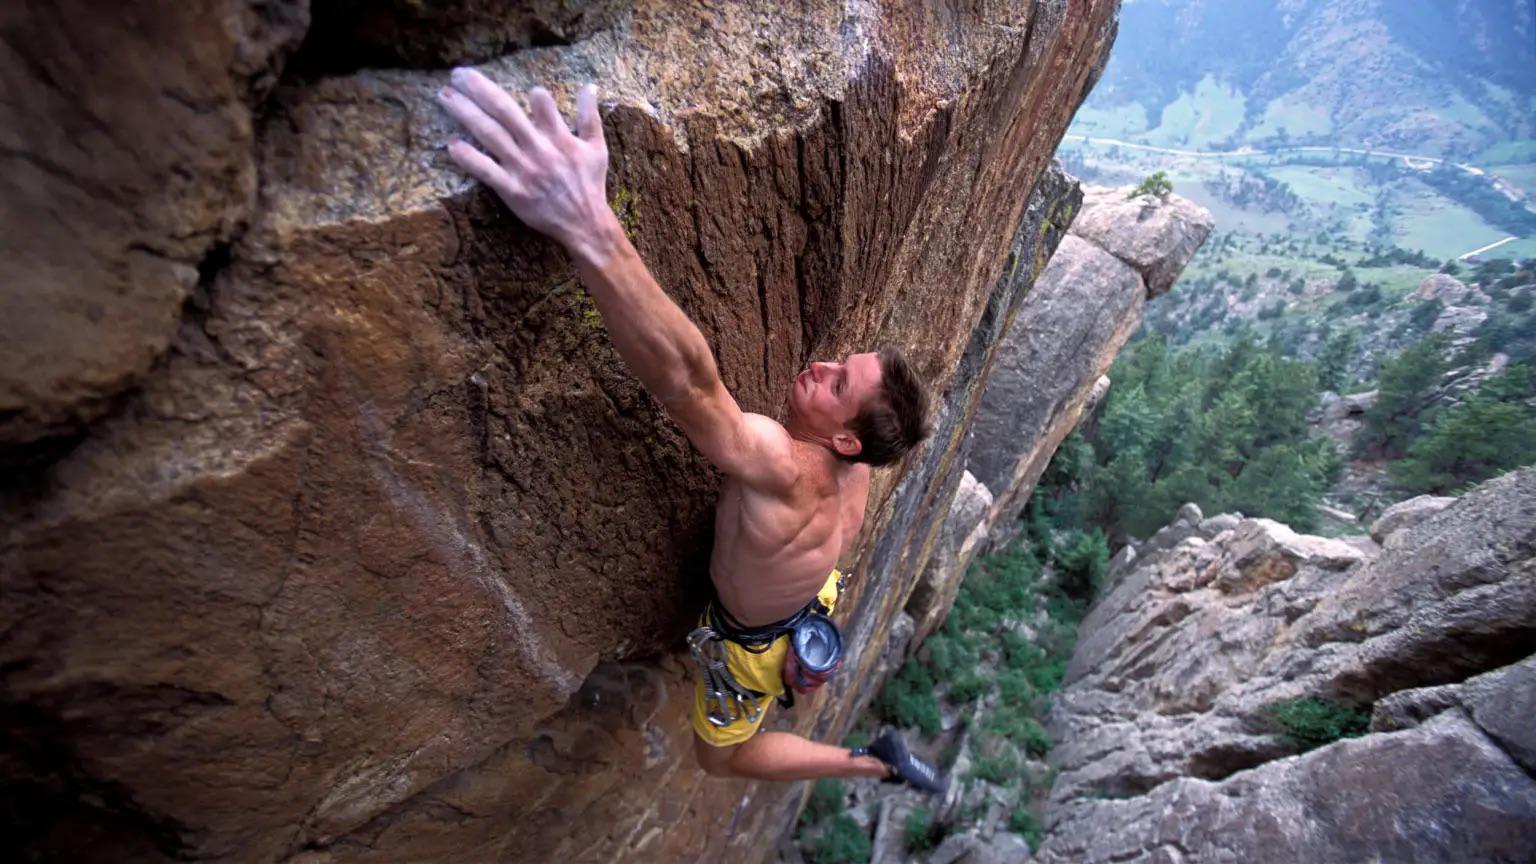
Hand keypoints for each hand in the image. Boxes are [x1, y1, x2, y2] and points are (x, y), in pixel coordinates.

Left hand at [438, 68, 618, 265]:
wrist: (584, 223)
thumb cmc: (589, 184)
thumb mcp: (597, 147)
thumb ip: (590, 115)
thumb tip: (591, 85)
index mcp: (559, 136)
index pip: (542, 102)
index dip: (533, 93)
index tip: (521, 87)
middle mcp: (538, 148)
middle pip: (504, 111)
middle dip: (479, 89)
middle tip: (458, 73)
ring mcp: (523, 169)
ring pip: (490, 135)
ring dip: (465, 113)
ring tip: (444, 96)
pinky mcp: (512, 190)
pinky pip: (487, 171)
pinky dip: (469, 158)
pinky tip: (451, 144)